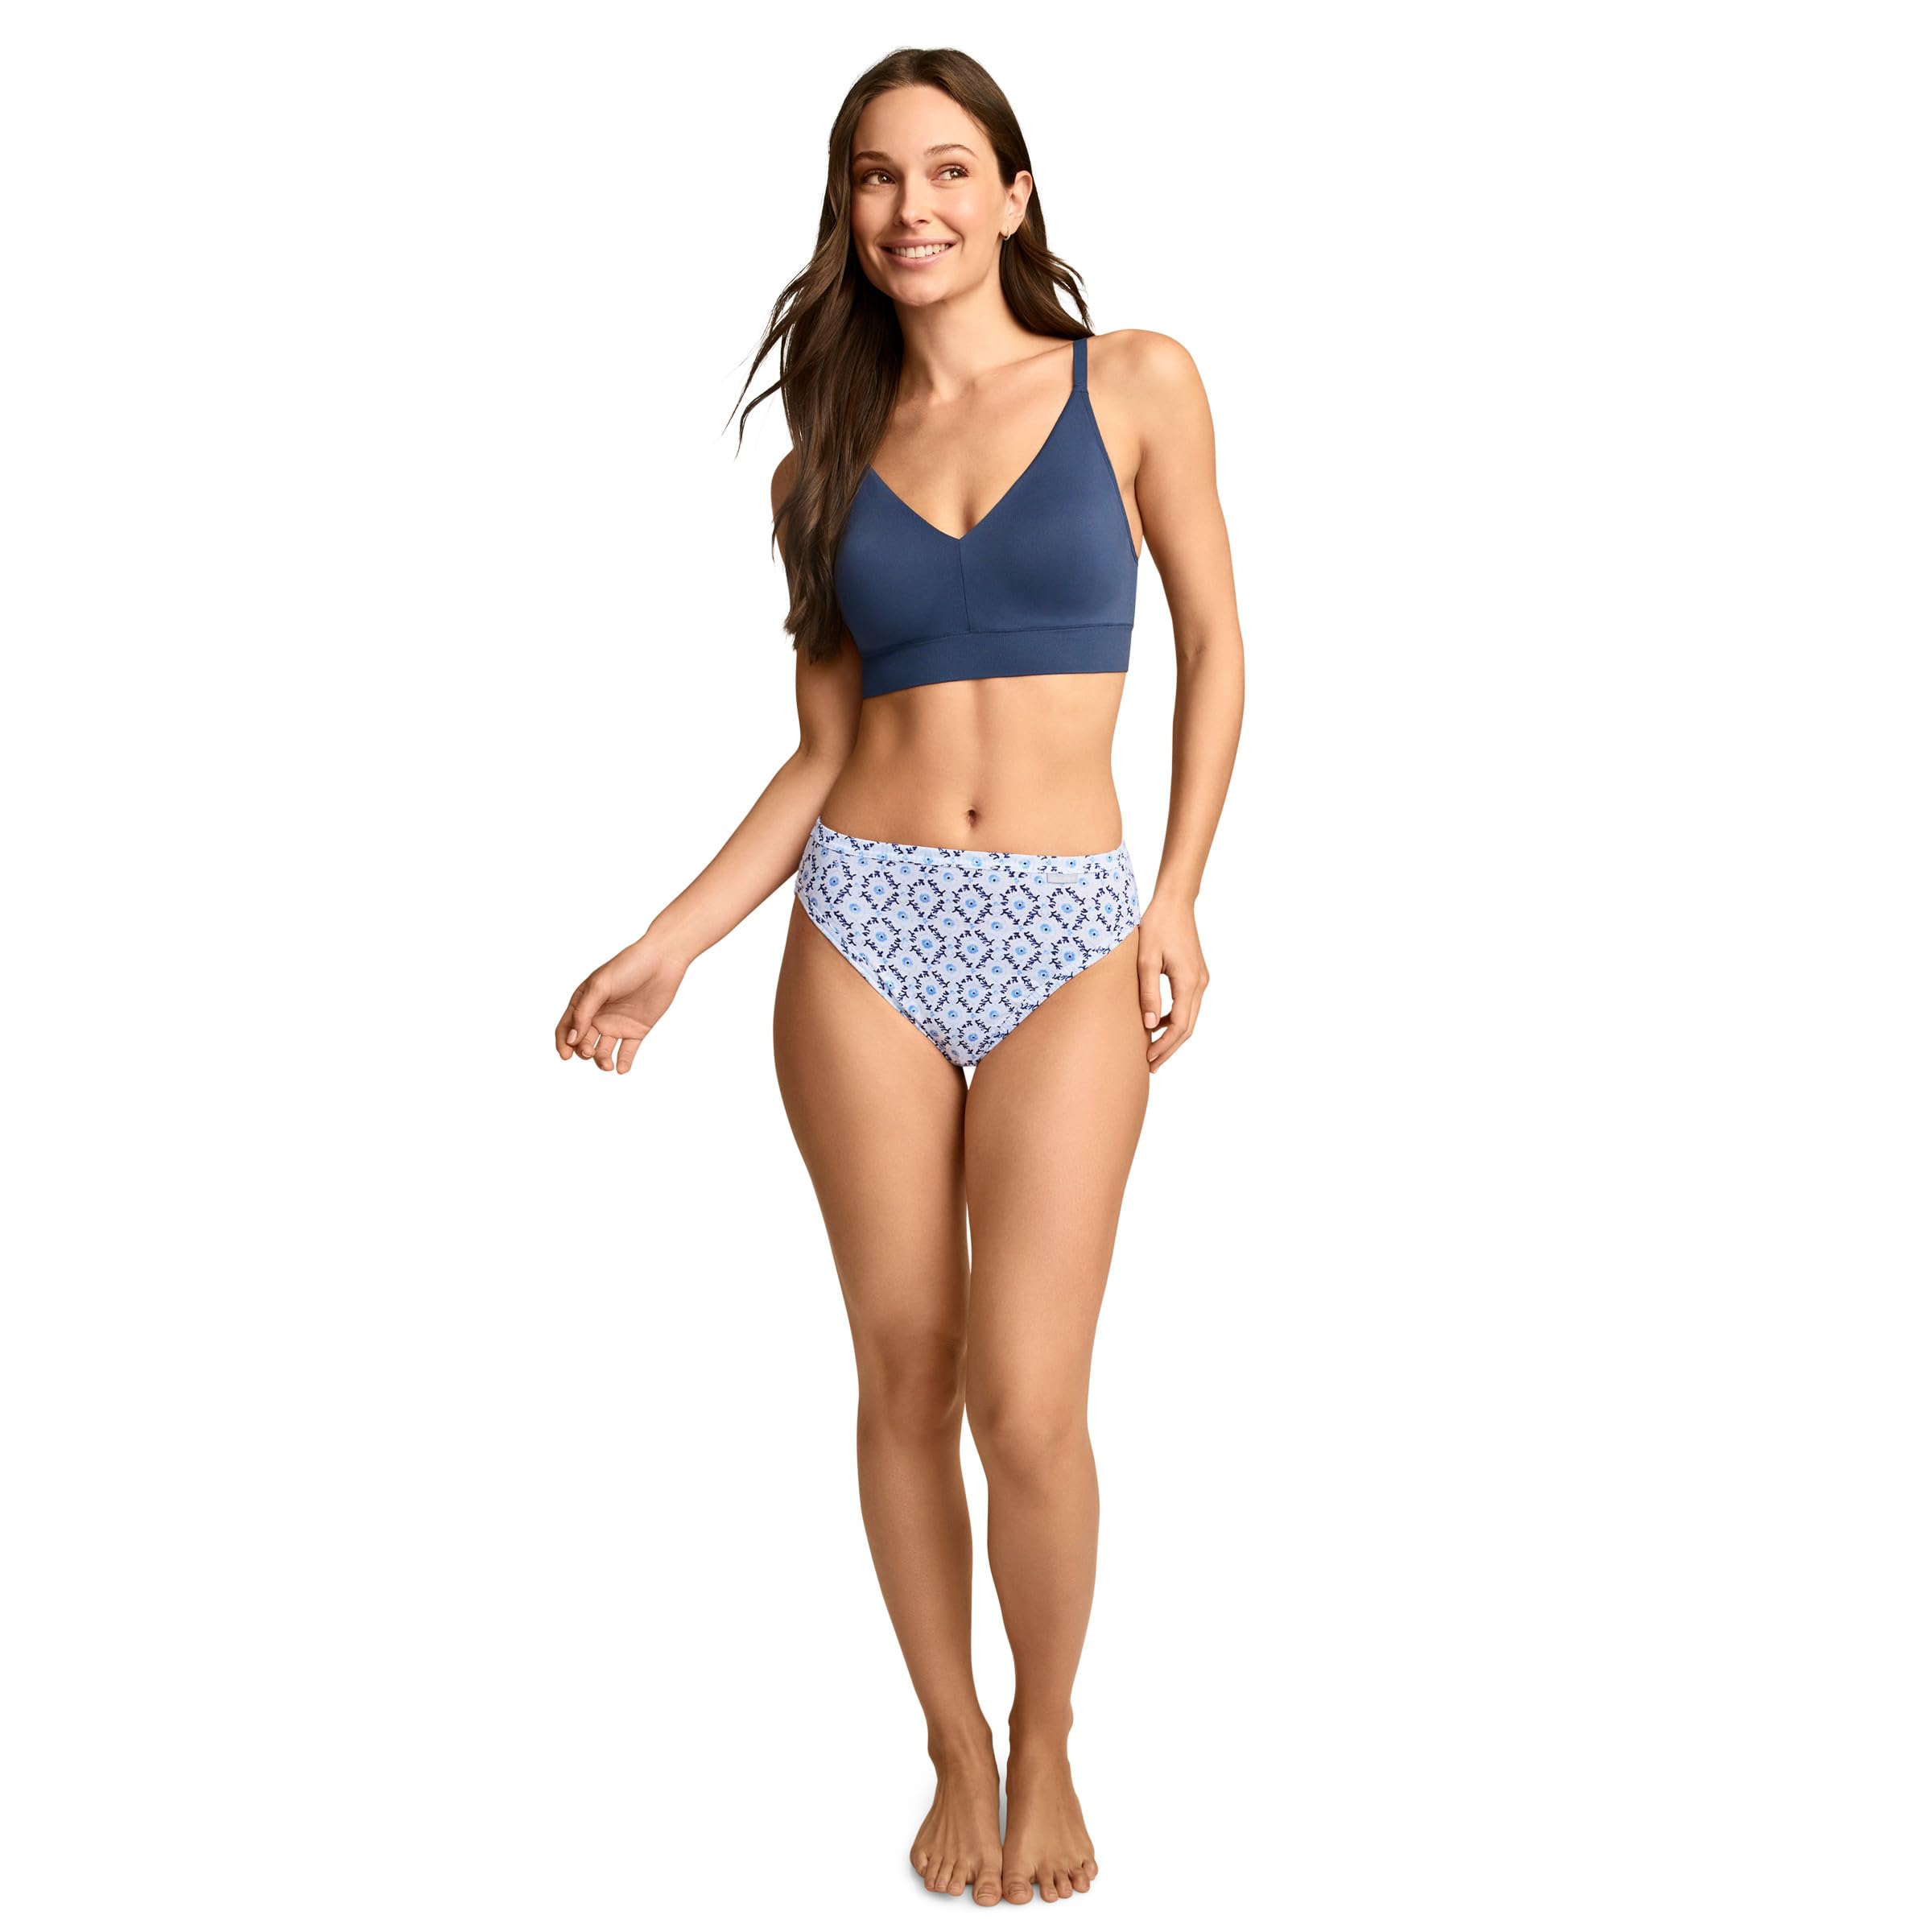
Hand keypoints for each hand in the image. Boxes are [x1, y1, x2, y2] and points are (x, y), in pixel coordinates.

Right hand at [554, 936, 687, 1073]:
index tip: (566, 1055)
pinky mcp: (637, 1030)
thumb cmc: (628, 967)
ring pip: (603, 1050)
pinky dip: (624, 1062)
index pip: (566, 1027)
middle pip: (583, 1042)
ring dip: (601, 1060)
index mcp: (584, 1002)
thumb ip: (584, 1013)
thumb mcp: (600, 987)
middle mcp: (598, 1015)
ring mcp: (617, 1024)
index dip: (563, 1043)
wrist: (662, 961)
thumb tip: (571, 1038)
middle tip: (590, 1052)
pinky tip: (622, 1068)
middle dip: (583, 1051)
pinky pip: (627, 1051)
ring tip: (607, 1065)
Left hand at [1135, 899, 1208, 1072]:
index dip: (1164, 1046)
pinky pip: (1188, 1005)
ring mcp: (1201, 979)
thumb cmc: (1157, 926)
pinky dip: (1175, 1020)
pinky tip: (1157, 1026)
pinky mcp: (1196, 974)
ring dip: (1173, 1036)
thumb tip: (1150, 1026)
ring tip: (1152, 1051)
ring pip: (1190, 1018)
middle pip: (1188, 1027)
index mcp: (1188, 981)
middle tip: (1150, 1066)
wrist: (1175, 902)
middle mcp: (1200, 983)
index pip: (1180, 1026)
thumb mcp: (1145, 960)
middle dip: (1170, 1048)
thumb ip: (1148, 994)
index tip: (1148, 1059)